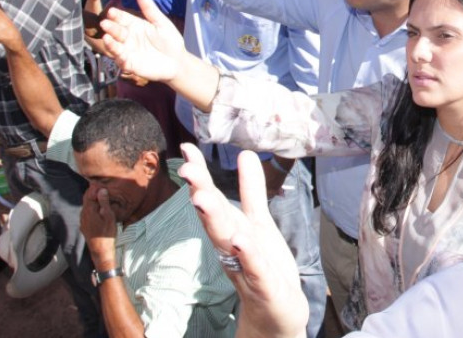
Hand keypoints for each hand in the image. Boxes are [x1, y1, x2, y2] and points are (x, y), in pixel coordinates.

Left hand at [80, 188, 117, 268]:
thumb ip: (104, 202)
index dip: (94, 187)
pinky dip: (93, 208)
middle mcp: (83, 214)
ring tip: (102, 197)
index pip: (89, 194)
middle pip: (87, 199)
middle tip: (101, 187)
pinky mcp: (85, 226)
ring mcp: (83, 221)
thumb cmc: (106, 233)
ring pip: (87, 206)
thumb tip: (101, 190)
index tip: (100, 182)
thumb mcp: (108, 216)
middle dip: (93, 193)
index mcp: (88, 210)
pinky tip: (99, 209)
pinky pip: (88, 213)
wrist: (100, 250)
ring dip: (93, 200)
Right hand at [100, 0, 185, 82]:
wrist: (178, 61)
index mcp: (135, 25)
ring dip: (110, 41)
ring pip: (115, 45)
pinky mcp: (130, 64)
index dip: (117, 15)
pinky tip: (117, 51)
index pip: (122, 18)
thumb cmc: (170, 41)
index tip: (112, 12)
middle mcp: (128, 37)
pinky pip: (121, 59)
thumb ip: (149, 8)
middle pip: (117, 31)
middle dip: (110, 27)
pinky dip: (118, 55)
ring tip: (107, 36)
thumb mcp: (160, 22)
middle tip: (105, 23)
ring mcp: (128, 50)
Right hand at [178, 144, 307, 337]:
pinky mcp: (263, 286)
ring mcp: (244, 267)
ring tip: (203, 198)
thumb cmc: (262, 265)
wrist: (276, 313)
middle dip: (200, 193)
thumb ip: (251, 190)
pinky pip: (254, 269)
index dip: (200, 175)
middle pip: (213, 217)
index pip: (212, 198)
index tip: (186, 149)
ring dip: (215, 221)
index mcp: (229, 229)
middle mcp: (230, 247)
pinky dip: (247, 255)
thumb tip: (245, 154)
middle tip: (187, 170)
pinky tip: (241, 240)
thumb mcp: (258, 223)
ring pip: (227, 242)